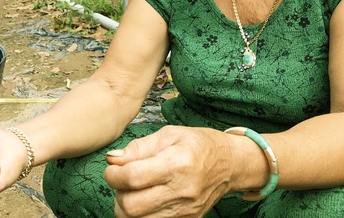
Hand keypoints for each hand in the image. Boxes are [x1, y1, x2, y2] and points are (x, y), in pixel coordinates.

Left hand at [103, 125, 232, 217]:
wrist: (230, 164)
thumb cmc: (198, 144)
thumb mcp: (168, 134)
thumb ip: (138, 148)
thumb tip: (113, 160)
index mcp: (176, 163)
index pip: (133, 177)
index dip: (114, 175)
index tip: (113, 170)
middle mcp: (181, 191)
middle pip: (132, 206)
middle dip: (118, 194)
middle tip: (121, 182)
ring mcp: (185, 210)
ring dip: (127, 209)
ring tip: (133, 192)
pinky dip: (142, 216)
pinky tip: (145, 201)